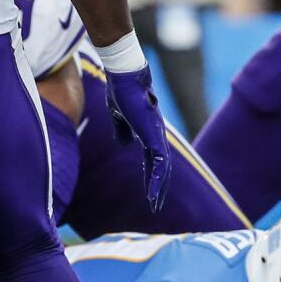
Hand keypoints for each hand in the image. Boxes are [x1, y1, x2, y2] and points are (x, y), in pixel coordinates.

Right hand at [105, 65, 172, 209]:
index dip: (150, 175)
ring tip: (154, 204)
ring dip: (158, 186)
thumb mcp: (118, 116)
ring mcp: (157, 135)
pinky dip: (156, 179)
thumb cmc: (120, 91)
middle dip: (158, 185)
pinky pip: (158, 163)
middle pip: (161, 166)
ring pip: (162, 167)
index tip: (148, 191)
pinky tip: (152, 192)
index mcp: (147, 131)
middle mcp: (156, 134)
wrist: (124, 77)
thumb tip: (125, 144)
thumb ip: (122, 131)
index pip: (152, 159)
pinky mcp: (154, 135)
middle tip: (155, 204)